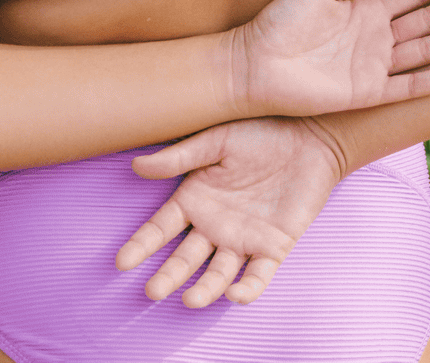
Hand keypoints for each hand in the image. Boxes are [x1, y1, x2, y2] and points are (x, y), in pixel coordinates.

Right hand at [115, 115, 343, 307]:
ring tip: (191, 299)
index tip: (122, 262)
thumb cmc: (259, 130)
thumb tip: (137, 166)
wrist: (307, 133)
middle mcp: (215, 225)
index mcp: (196, 198)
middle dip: (168, 276)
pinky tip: (235, 296)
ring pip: (219, 273)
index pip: (161, 229)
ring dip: (205, 289)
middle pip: (185, 258)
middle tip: (152, 292)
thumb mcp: (216, 139)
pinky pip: (258, 276)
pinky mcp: (273, 246)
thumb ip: (179, 157)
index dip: (141, 245)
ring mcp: (243, 239)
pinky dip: (247, 290)